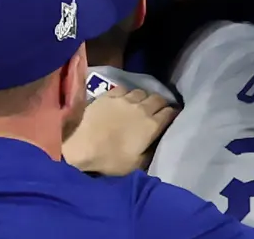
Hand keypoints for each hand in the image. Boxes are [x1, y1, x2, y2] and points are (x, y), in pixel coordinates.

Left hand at [62, 87, 177, 175]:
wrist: (80, 148)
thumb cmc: (109, 160)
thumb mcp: (136, 165)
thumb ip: (151, 152)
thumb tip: (159, 142)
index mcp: (151, 125)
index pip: (170, 112)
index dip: (172, 114)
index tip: (171, 117)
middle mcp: (142, 108)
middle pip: (159, 98)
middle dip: (161, 104)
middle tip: (157, 111)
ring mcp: (125, 99)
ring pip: (142, 92)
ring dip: (144, 98)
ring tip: (139, 104)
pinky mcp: (109, 95)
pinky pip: (124, 88)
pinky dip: (127, 93)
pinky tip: (123, 100)